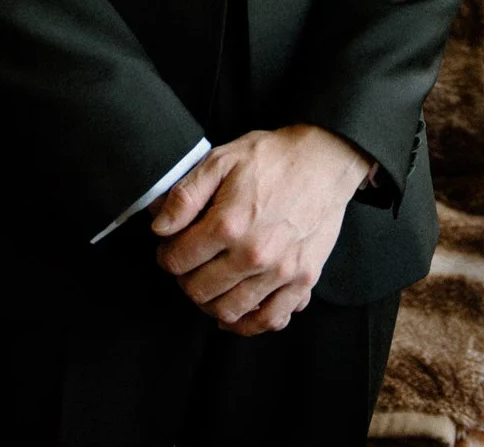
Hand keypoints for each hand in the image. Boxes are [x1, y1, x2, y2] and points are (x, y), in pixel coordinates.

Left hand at [150, 125, 372, 335]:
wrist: (323, 161)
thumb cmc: (271, 159)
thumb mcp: (220, 161)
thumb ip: (185, 195)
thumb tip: (160, 227)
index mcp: (228, 224)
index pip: (178, 260)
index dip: (167, 255)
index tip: (171, 247)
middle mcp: (254, 255)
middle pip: (199, 291)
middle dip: (185, 279)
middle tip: (190, 265)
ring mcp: (281, 272)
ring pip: (230, 311)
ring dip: (211, 303)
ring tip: (210, 284)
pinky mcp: (303, 280)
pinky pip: (271, 319)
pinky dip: (250, 324)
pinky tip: (238, 311)